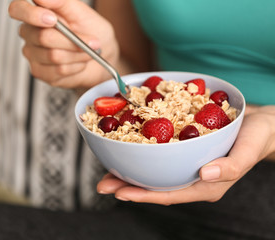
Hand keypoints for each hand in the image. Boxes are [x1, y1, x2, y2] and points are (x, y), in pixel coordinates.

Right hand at [8, 0, 118, 88]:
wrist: (103, 55)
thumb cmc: (91, 31)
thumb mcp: (81, 11)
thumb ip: (61, 1)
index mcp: (36, 14)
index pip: (17, 9)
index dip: (31, 15)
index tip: (51, 19)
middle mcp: (30, 34)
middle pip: (43, 37)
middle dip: (72, 40)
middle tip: (91, 41)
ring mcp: (33, 54)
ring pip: (54, 56)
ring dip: (77, 54)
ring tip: (86, 51)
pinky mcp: (40, 72)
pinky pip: (58, 70)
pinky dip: (75, 66)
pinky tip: (78, 62)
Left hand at [97, 105, 274, 204]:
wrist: (261, 124)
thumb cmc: (258, 137)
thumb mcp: (249, 149)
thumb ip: (231, 166)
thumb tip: (205, 174)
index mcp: (206, 185)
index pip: (170, 194)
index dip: (144, 196)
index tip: (121, 193)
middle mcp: (193, 178)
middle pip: (156, 186)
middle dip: (128, 187)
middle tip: (103, 185)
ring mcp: (187, 166)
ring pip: (154, 173)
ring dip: (131, 173)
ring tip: (107, 171)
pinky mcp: (184, 152)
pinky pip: (160, 156)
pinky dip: (142, 154)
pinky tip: (128, 150)